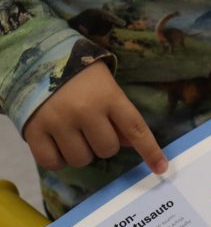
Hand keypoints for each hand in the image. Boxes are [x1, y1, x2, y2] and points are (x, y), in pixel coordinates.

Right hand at [23, 61, 167, 173]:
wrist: (35, 58)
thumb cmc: (79, 75)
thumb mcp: (107, 87)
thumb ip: (120, 115)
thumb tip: (131, 144)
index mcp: (109, 97)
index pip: (136, 129)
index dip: (150, 151)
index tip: (161, 168)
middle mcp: (85, 110)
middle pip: (107, 150)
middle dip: (103, 144)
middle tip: (92, 128)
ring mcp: (58, 121)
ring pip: (81, 159)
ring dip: (81, 152)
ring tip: (73, 134)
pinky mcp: (34, 130)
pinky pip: (52, 162)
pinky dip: (57, 159)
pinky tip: (57, 144)